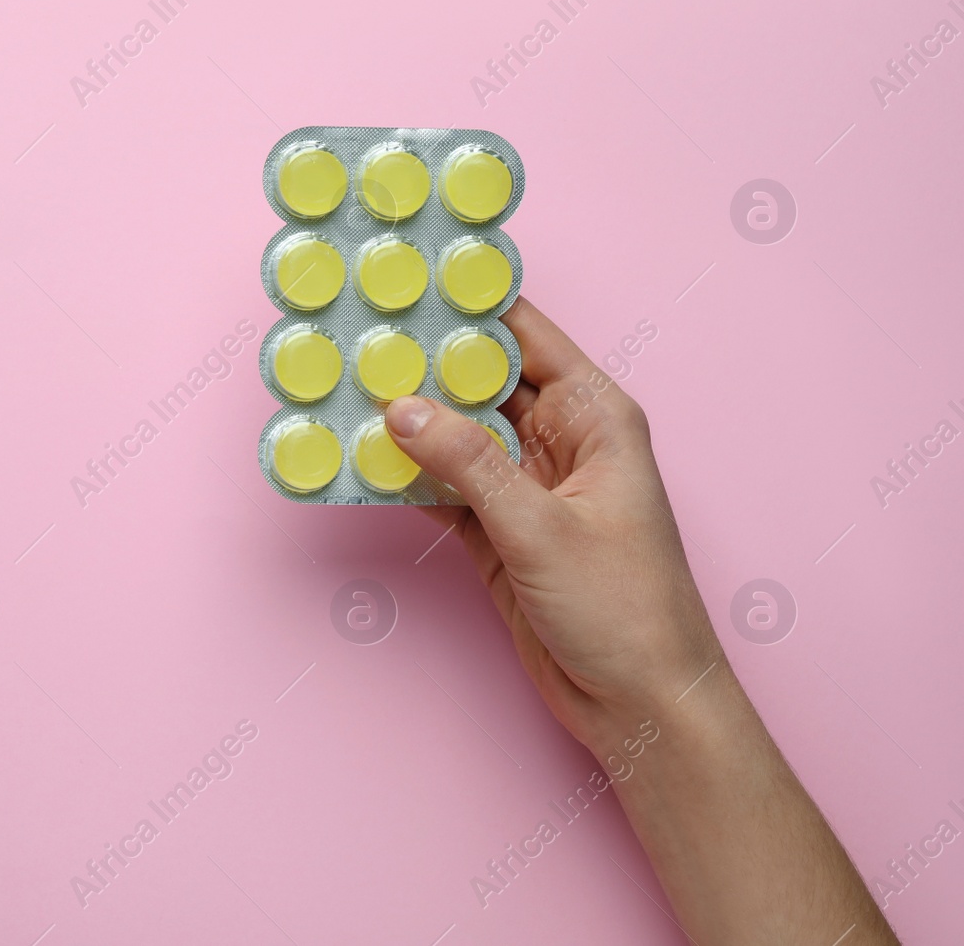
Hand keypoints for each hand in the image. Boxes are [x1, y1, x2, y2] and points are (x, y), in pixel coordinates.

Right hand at [386, 297, 724, 753]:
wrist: (640, 706)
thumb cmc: (626, 611)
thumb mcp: (540, 528)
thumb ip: (468, 463)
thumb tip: (401, 408)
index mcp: (595, 416)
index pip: (526, 336)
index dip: (472, 305)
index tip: (413, 278)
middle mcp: (560, 441)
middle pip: (481, 381)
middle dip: (424, 361)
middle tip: (356, 336)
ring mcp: (526, 487)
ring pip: (455, 435)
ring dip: (407, 421)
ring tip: (344, 388)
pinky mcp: (499, 531)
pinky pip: (443, 487)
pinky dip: (406, 477)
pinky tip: (360, 459)